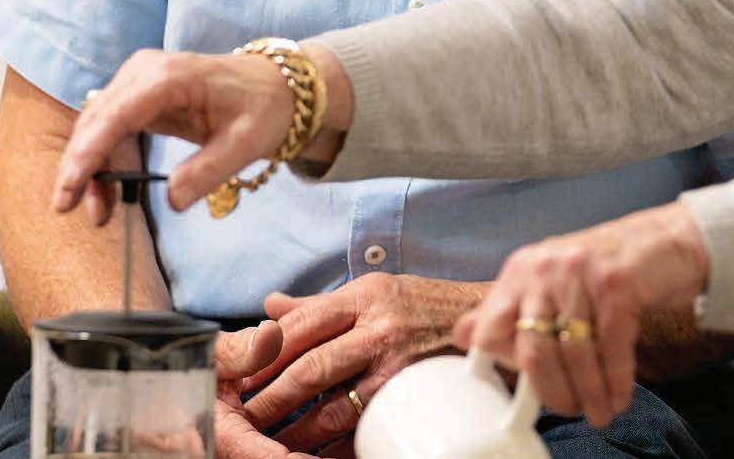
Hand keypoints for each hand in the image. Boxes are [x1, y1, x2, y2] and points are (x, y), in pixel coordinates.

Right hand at [52, 47, 294, 222]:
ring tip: (98, 214)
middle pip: (96, 120)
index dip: (89, 151)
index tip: (71, 186)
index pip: (116, 114)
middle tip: (71, 209)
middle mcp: (145, 72)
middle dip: (81, 166)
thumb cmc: (263, 109)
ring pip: (97, 126)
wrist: (276, 87)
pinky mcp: (139, 95)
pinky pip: (110, 128)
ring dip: (91, 169)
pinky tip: (108, 194)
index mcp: (170, 77)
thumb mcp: (246, 144)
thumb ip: (208, 172)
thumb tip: (173, 201)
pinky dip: (104, 161)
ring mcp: (138, 80)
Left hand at [226, 275, 487, 450]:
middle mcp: (380, 327)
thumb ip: (322, 304)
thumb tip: (271, 307)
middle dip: (272, 400)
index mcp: (364, 296)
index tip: (239, 379)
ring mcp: (399, 364)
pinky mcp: (415, 395)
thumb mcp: (376, 290)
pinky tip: (320, 454)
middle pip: (311, 369)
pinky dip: (340, 447)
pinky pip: (367, 427)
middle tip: (245, 420)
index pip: (299, 326)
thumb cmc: (429, 306)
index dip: (264, 356)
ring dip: (299, 431)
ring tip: (274, 445)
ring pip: (335, 406)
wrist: (494, 321)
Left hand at [453, 202, 711, 427]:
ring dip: (590, 393)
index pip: (489, 331)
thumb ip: (510, 310)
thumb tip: (463, 336)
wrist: (669, 240)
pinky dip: (616, 379)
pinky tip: (620, 395)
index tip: (522, 397)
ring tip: (601, 412)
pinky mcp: (617, 283)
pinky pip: (611, 347)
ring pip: (575, 353)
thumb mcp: (552, 283)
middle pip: (533, 350)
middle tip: (571, 411)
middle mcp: (544, 268)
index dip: (504, 370)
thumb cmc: (608, 269)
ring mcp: (580, 274)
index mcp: (520, 271)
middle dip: (553, 393)